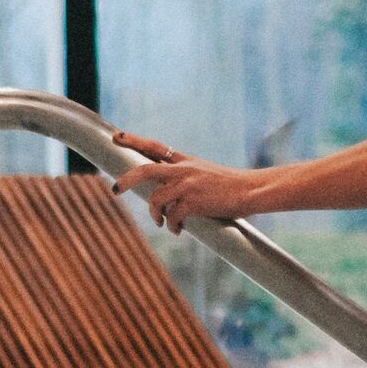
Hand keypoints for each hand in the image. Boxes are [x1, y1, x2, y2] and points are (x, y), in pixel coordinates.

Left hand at [110, 130, 260, 233]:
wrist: (251, 191)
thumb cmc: (232, 188)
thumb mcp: (207, 174)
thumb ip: (186, 179)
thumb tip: (165, 198)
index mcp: (186, 161)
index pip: (155, 147)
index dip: (134, 141)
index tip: (117, 137)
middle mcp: (184, 169)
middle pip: (145, 170)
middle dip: (126, 180)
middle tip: (115, 190)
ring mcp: (188, 184)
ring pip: (156, 199)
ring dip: (156, 215)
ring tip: (163, 223)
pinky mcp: (193, 201)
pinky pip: (172, 217)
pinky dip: (172, 226)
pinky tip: (178, 230)